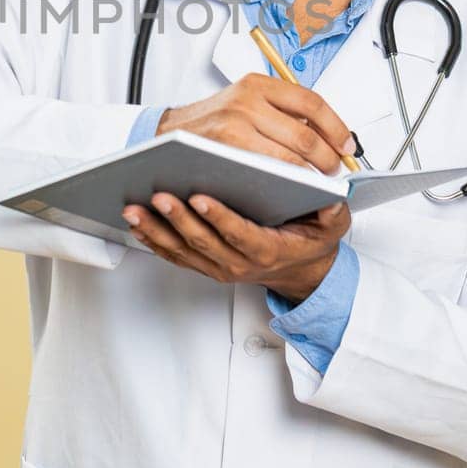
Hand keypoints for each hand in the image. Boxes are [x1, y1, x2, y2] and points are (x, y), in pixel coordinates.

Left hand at [122, 191, 351, 301]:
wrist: (299, 272)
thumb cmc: (309, 242)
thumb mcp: (332, 226)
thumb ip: (332, 212)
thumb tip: (330, 198)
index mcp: (266, 250)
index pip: (239, 234)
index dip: (218, 217)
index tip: (200, 196)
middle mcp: (238, 262)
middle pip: (203, 241)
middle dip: (178, 218)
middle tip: (159, 195)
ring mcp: (218, 266)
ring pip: (182, 250)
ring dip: (156, 230)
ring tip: (134, 208)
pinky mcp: (204, 265)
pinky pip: (174, 255)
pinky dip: (153, 241)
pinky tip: (137, 224)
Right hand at [155, 73, 357, 175]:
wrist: (167, 134)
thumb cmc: (212, 121)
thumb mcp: (246, 100)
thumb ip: (281, 110)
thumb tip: (327, 133)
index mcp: (258, 84)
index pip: (311, 103)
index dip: (336, 127)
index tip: (347, 145)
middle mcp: (246, 101)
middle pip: (305, 135)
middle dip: (327, 158)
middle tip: (335, 169)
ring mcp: (234, 127)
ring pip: (289, 158)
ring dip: (311, 174)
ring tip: (318, 180)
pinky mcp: (225, 151)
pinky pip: (268, 172)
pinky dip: (287, 182)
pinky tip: (293, 186)